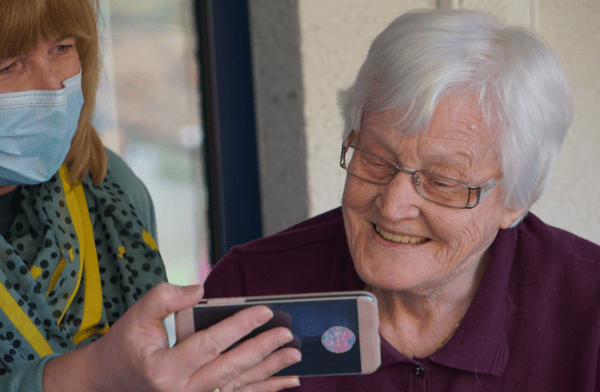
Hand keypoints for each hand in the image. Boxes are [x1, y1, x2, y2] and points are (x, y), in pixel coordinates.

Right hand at [44, 283, 300, 391]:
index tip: (264, 311)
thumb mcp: (137, 315)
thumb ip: (166, 297)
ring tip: (294, 357)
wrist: (108, 382)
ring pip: (238, 386)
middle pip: (231, 368)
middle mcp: (181, 391)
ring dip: (270, 372)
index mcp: (165, 368)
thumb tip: (200, 289)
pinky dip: (262, 390)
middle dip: (263, 350)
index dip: (239, 326)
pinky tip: (284, 383)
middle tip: (287, 334)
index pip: (210, 344)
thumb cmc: (125, 345)